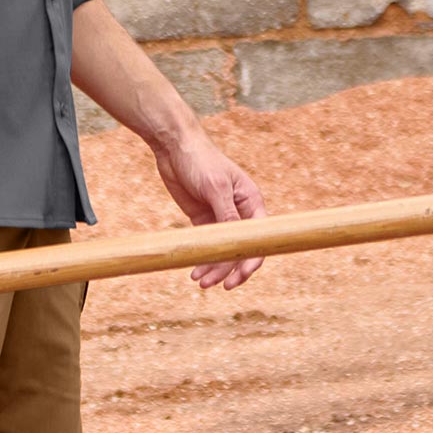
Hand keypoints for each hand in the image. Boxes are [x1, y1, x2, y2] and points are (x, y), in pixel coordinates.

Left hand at [152, 127, 265, 290]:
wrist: (174, 147)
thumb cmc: (201, 160)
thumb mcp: (216, 187)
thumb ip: (227, 214)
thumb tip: (238, 242)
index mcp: (251, 202)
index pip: (258, 238)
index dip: (252, 261)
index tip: (240, 277)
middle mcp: (240, 212)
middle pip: (241, 250)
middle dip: (230, 270)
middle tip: (217, 285)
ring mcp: (221, 217)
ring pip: (223, 251)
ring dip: (214, 268)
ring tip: (200, 282)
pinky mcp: (204, 219)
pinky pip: (207, 245)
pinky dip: (202, 259)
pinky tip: (194, 270)